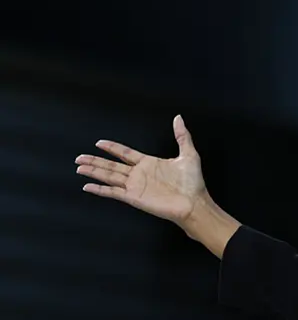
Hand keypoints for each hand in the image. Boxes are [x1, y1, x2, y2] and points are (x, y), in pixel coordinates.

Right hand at [75, 115, 206, 225]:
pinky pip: (113, 192)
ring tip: (79, 167)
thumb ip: (182, 136)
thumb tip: (178, 118)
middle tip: (79, 157)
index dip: (112, 148)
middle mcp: (139, 174)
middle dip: (95, 161)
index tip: (99, 143)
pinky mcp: (134, 197)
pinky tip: (88, 186)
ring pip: (109, 176)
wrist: (194, 202)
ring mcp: (135, 186)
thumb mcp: (188, 154)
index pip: (125, 153)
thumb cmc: (193, 182)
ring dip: (94, 171)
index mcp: (149, 163)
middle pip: (112, 165)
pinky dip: (100, 189)